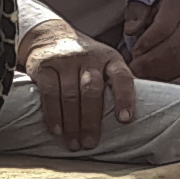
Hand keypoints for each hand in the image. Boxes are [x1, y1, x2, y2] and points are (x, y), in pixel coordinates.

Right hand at [19, 21, 135, 150]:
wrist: (50, 35)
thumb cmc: (84, 59)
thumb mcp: (105, 63)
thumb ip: (116, 84)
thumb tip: (135, 118)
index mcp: (110, 59)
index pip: (122, 77)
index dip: (125, 98)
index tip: (125, 120)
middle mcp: (89, 58)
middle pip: (91, 91)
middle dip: (91, 121)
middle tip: (90, 143)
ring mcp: (65, 61)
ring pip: (70, 95)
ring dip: (72, 123)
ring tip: (74, 143)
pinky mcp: (44, 66)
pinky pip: (49, 93)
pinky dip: (53, 114)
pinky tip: (57, 130)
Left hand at [121, 0, 179, 83]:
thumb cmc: (162, 3)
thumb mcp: (146, 0)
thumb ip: (137, 14)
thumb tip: (131, 31)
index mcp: (179, 7)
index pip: (164, 28)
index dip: (148, 42)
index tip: (133, 50)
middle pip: (173, 48)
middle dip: (150, 61)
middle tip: (134, 66)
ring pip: (179, 62)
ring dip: (157, 71)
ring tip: (140, 72)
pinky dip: (165, 75)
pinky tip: (151, 75)